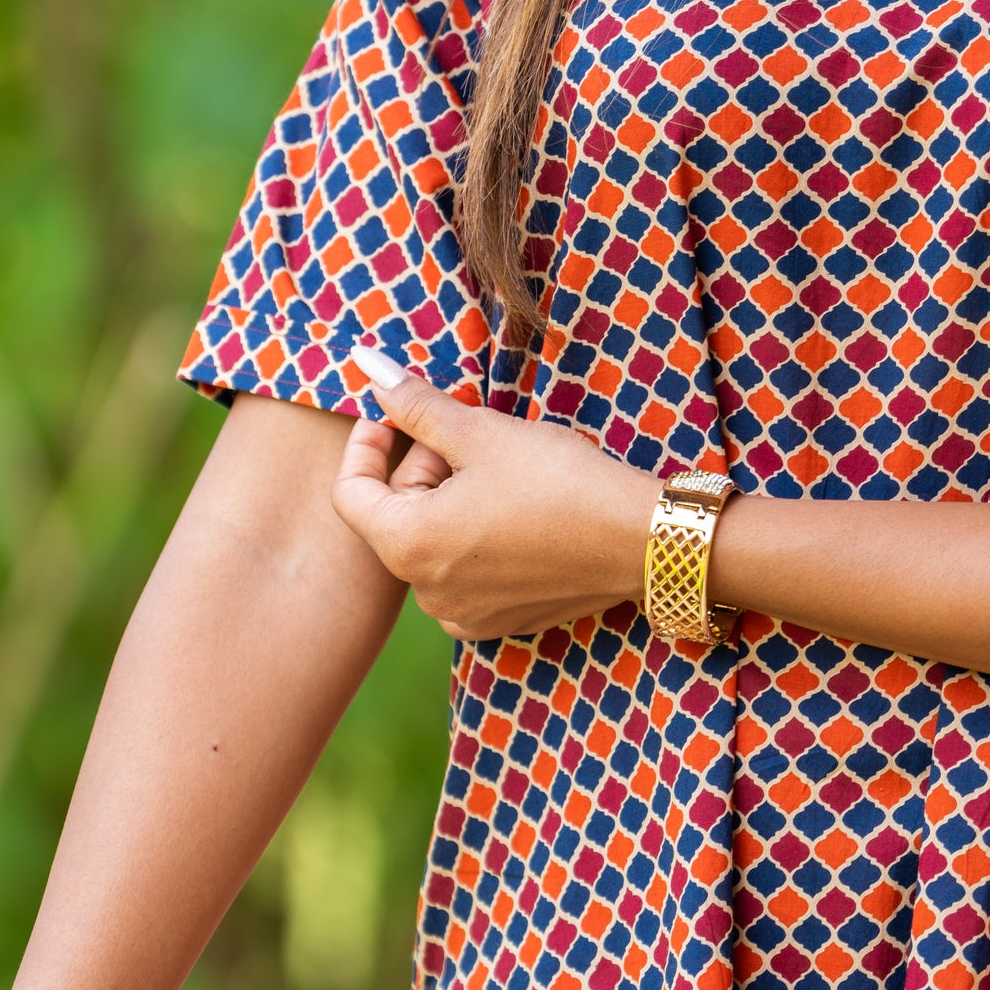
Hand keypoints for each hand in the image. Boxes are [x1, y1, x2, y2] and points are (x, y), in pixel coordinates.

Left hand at [333, 346, 660, 640]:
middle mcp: (426, 593)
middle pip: (395, 517)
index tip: (394, 412)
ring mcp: (462, 615)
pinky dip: (474, 539)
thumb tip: (367, 366)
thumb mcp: (480, 432)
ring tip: (497, 469)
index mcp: (408, 547)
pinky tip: (515, 512)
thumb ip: (415, 403)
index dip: (366, 443)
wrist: (640, 540)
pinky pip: (463, 575)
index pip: (349, 492)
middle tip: (469, 431)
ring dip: (448, 501)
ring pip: (430, 545)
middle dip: (421, 467)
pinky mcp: (498, 623)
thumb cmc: (560, 482)